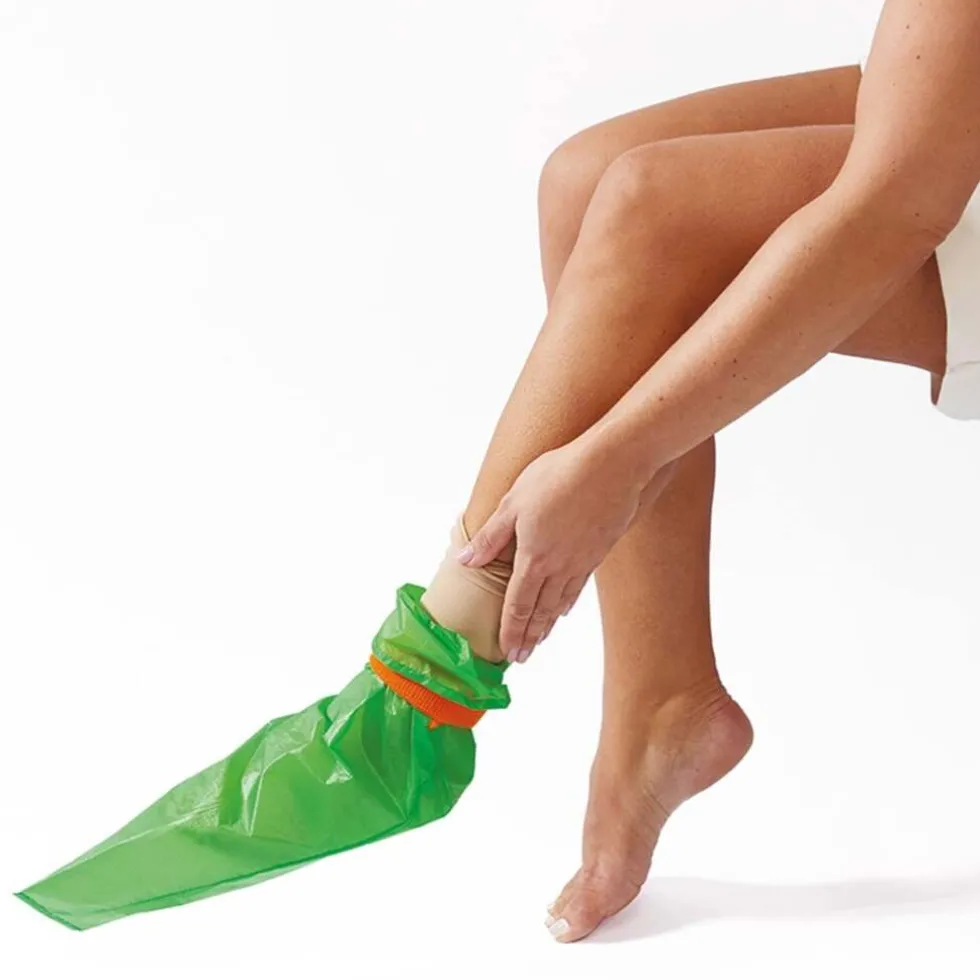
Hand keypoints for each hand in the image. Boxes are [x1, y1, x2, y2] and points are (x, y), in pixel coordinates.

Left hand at [460, 437, 648, 662]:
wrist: (611, 466)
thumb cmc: (558, 475)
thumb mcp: (513, 501)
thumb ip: (490, 536)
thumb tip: (465, 560)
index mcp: (533, 557)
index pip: (518, 604)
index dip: (511, 631)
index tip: (507, 653)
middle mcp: (558, 567)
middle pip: (540, 610)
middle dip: (529, 636)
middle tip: (521, 657)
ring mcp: (581, 561)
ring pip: (561, 602)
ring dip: (548, 624)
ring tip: (540, 639)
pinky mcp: (599, 550)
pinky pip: (579, 586)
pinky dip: (568, 602)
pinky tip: (566, 608)